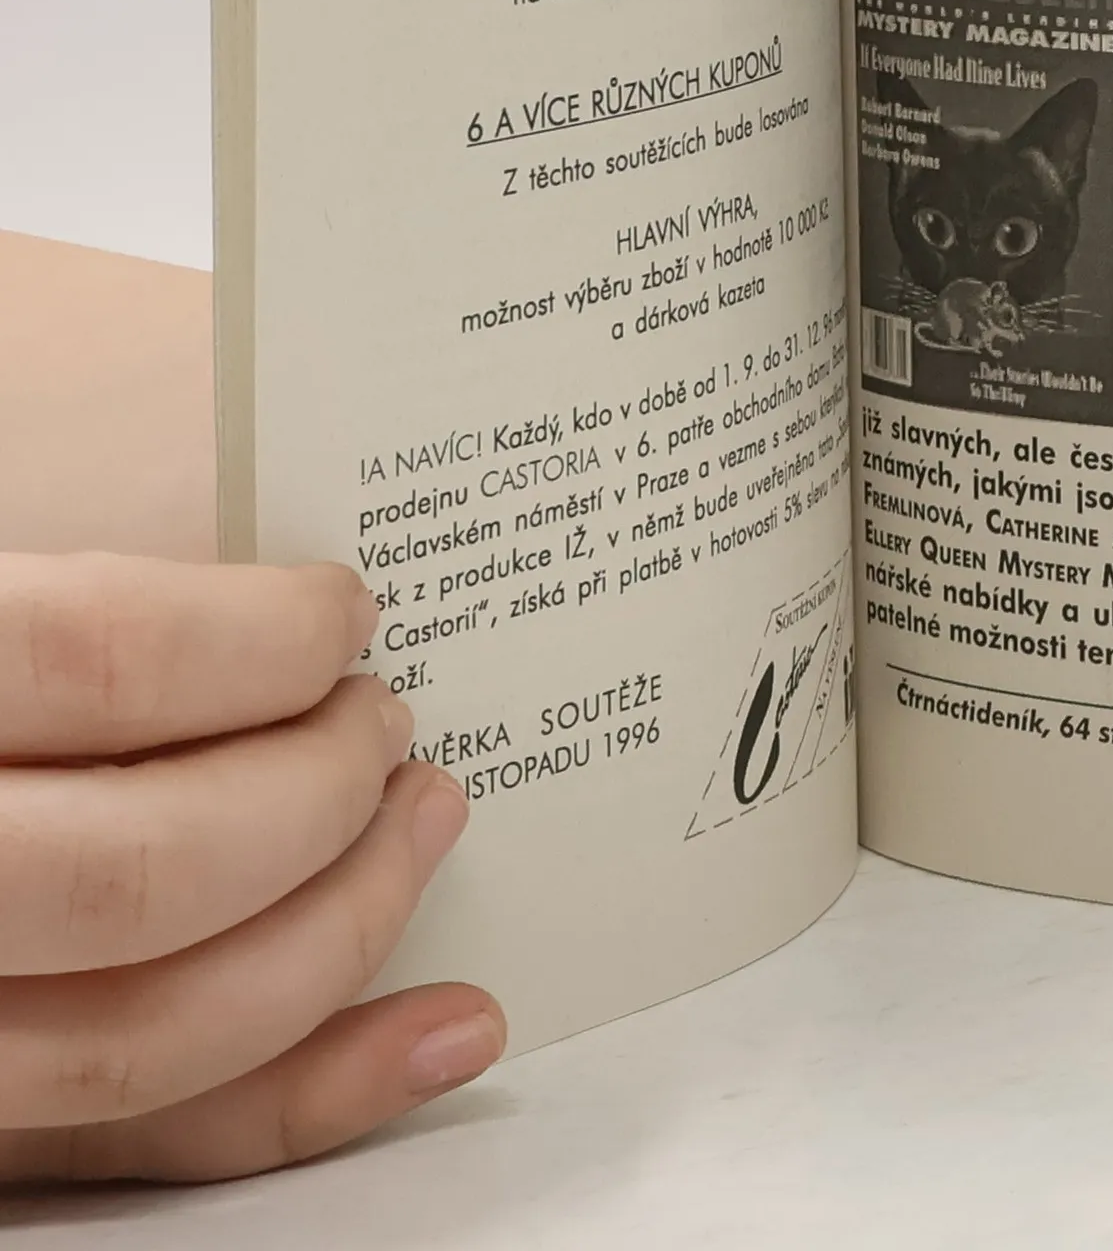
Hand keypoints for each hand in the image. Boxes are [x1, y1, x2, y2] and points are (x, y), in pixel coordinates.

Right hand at [0, 553, 503, 1183]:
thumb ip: (64, 589)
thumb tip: (281, 578)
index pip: (94, 657)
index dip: (254, 634)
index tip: (342, 610)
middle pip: (144, 867)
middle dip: (317, 789)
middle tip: (387, 721)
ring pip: (152, 1035)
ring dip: (343, 927)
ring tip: (422, 818)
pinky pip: (138, 1141)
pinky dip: (312, 1091)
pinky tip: (441, 1028)